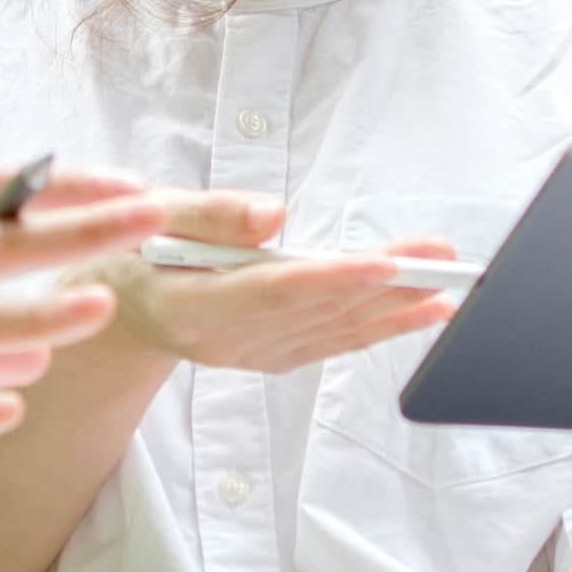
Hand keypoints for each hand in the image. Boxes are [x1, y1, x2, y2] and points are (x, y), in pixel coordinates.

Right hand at [95, 191, 456, 373]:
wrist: (123, 307)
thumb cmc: (139, 246)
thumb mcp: (157, 213)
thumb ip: (214, 213)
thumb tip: (274, 213)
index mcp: (192, 303)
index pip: (273, 291)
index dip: (333, 278)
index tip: (388, 262)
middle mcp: (226, 341)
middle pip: (317, 311)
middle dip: (385, 285)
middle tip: (442, 258)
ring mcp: (252, 356)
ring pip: (333, 331)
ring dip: (395, 310)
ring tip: (447, 286)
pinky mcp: (271, 358)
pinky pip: (332, 344)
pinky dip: (379, 328)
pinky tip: (420, 313)